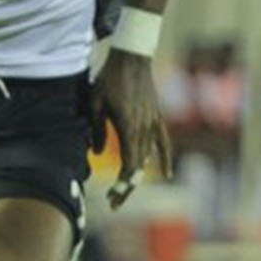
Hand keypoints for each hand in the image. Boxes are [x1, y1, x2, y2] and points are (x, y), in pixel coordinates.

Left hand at [93, 51, 168, 208]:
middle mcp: (145, 129)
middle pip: (138, 167)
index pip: (129, 166)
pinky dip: (164, 159)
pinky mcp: (158, 118)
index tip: (112, 198)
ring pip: (148, 158)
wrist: (132, 57)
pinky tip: (165, 174)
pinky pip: (164, 143)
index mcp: (129, 127)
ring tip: (125, 191)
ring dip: (137, 176)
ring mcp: (154, 124)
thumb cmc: (110, 78)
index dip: (121, 186)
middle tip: (114, 203)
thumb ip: (96, 130)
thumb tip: (95, 154)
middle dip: (127, 188)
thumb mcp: (95, 103)